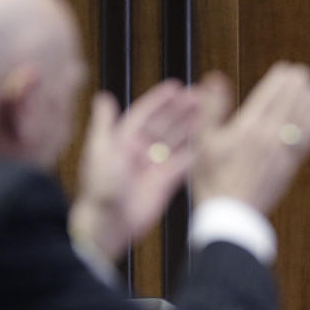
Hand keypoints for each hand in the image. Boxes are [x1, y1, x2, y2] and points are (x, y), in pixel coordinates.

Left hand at [69, 80, 198, 259]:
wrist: (109, 222)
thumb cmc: (100, 186)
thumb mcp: (100, 150)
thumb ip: (104, 123)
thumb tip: (103, 96)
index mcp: (124, 140)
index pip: (146, 114)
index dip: (161, 101)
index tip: (177, 87)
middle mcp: (140, 151)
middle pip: (165, 125)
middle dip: (182, 110)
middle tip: (201, 96)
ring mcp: (154, 167)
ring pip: (177, 142)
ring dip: (191, 127)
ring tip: (209, 112)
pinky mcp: (165, 183)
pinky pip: (183, 164)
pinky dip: (195, 153)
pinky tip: (208, 141)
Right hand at [192, 62, 309, 213]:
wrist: (230, 216)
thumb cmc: (211, 180)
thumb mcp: (202, 142)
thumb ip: (211, 108)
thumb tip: (215, 78)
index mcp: (248, 128)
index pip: (271, 95)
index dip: (281, 79)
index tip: (286, 68)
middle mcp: (270, 138)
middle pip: (291, 104)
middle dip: (299, 86)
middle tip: (304, 73)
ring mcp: (283, 154)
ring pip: (303, 122)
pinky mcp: (290, 169)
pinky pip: (307, 143)